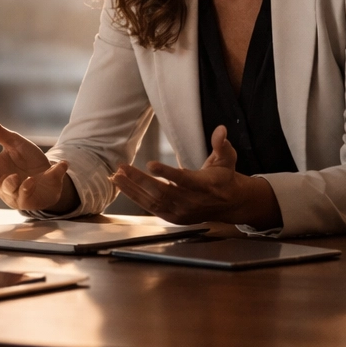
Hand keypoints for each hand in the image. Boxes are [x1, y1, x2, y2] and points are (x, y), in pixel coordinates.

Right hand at [0, 112, 78, 213]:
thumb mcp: (14, 142)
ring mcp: (14, 193)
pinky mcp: (28, 200)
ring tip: (14, 177)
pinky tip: (31, 181)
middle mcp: (1, 184)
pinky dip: (28, 187)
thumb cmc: (28, 160)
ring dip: (10, 184)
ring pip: (8, 191)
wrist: (51, 175)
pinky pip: (26, 194)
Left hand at [109, 126, 282, 227]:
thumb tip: (221, 129)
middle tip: (122, 168)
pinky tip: (123, 186)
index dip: (167, 173)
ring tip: (116, 177)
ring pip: (153, 202)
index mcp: (204, 186)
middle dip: (139, 180)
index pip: (183, 180)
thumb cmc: (224, 177)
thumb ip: (222, 144)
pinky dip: (136, 197)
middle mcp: (191, 201)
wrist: (229, 204)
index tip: (150, 164)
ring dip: (132, 189)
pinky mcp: (174, 218)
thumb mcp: (227, 159)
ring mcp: (181, 212)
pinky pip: (151, 208)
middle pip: (162, 192)